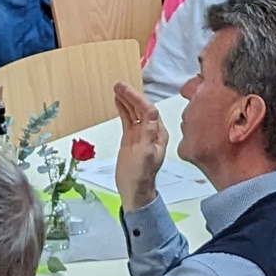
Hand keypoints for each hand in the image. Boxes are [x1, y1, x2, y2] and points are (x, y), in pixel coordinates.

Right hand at [112, 82, 167, 208]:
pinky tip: (118, 101)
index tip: (126, 90)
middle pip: (141, 107)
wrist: (134, 190)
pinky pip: (127, 119)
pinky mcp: (131, 137)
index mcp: (158, 134)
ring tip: (116, 88)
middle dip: (130, 95)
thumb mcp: (146, 154)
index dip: (137, 99)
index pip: (148, 110)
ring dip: (126, 99)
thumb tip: (152, 113)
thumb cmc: (141, 176)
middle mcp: (151, 131)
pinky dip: (122, 109)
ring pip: (134, 111)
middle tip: (119, 85)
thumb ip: (149, 133)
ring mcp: (140, 134)